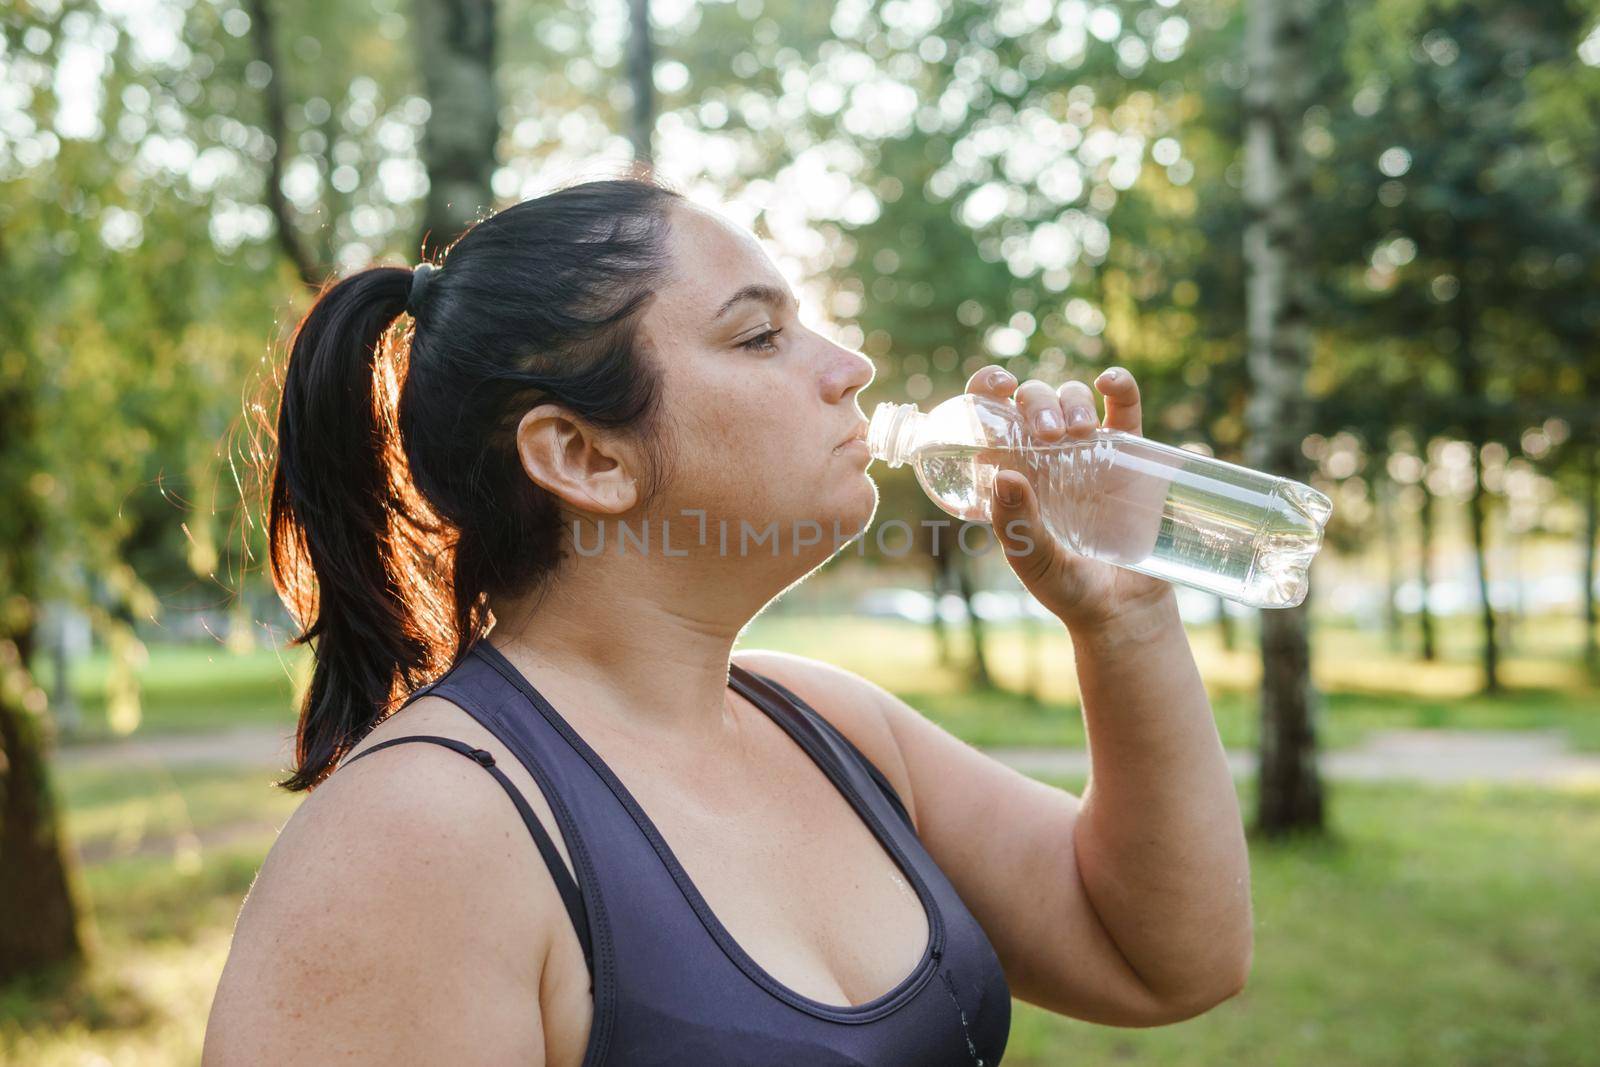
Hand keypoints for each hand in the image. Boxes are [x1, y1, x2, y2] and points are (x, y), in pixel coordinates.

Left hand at [967, 364, 1174, 630]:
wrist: (1125, 611)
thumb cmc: (1068, 590)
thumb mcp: (1034, 560)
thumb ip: (1017, 523)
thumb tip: (1002, 474)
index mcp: (1010, 474)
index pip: (988, 420)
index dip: (985, 391)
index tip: (996, 386)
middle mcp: (1044, 457)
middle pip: (1031, 403)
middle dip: (1035, 403)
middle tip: (1047, 434)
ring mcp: (1087, 453)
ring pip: (1072, 399)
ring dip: (1071, 399)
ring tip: (1079, 431)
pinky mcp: (1129, 456)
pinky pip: (1125, 411)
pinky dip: (1120, 387)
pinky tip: (1110, 382)